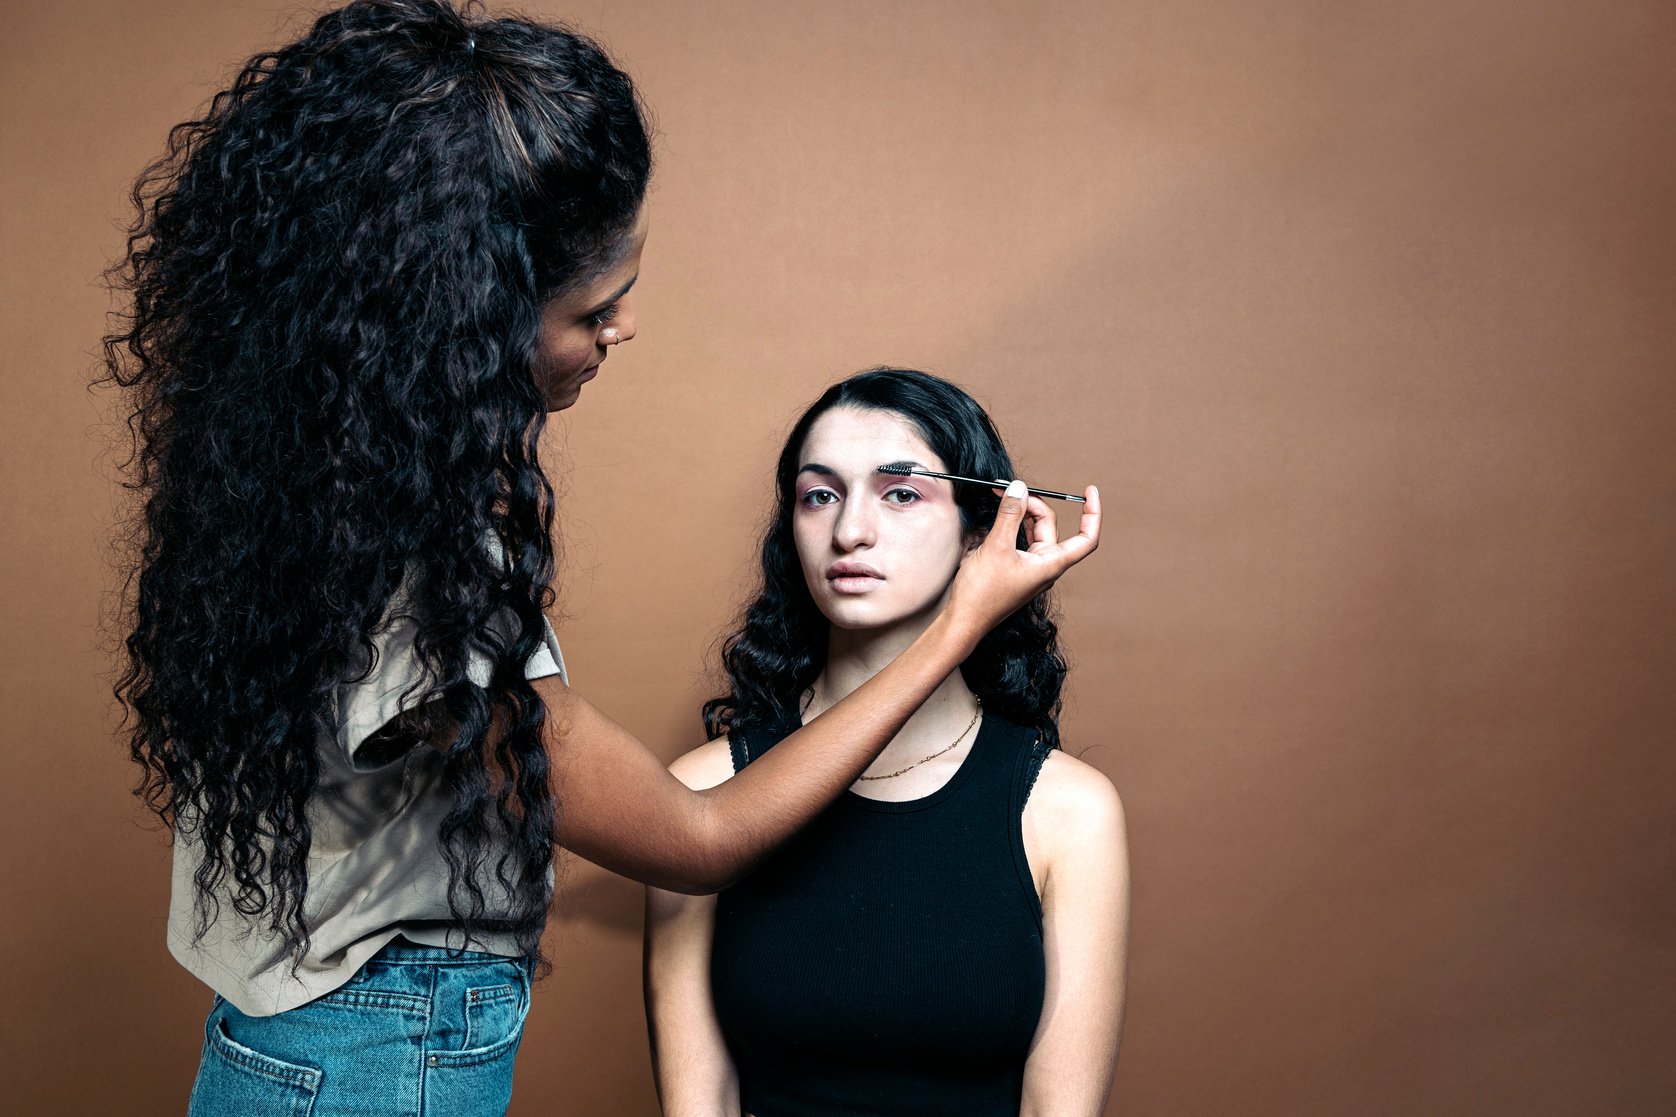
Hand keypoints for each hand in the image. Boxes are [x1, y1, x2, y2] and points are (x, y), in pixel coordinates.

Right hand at [947, 480, 1100, 633]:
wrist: (963, 621)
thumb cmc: (982, 594)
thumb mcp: (997, 546)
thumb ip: (1010, 514)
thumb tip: (1019, 488)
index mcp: (1052, 564)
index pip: (1087, 538)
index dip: (1093, 513)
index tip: (1089, 491)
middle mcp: (1045, 566)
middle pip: (1050, 526)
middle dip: (1033, 504)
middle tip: (1009, 490)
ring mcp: (1030, 568)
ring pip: (1033, 532)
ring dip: (1020, 514)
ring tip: (1002, 498)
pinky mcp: (1015, 569)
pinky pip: (1019, 541)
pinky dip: (1011, 526)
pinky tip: (995, 519)